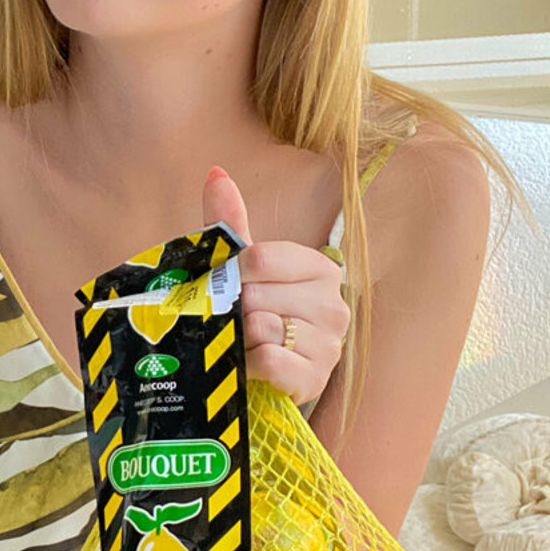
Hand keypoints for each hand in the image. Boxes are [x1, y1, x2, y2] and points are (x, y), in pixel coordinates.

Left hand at [202, 165, 349, 408]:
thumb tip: (215, 172)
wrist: (262, 374)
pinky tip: (253, 365)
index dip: (232, 274)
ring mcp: (331, 343)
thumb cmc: (254, 315)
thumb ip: (230, 222)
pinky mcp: (316, 378)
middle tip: (235, 321)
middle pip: (256, 295)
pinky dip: (250, 365)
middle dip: (234, 310)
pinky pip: (269, 361)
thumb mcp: (242, 268)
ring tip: (245, 343)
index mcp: (320, 268)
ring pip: (261, 327)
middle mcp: (334, 303)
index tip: (229, 286)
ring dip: (240, 338)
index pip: (260, 259)